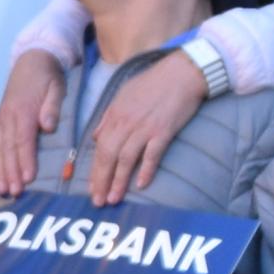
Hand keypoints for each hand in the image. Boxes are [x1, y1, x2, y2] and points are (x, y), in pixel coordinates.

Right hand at [0, 51, 65, 193]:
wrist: (31, 60)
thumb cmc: (47, 77)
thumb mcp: (56, 87)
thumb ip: (52, 107)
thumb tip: (48, 126)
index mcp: (23, 110)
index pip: (23, 140)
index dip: (25, 160)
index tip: (28, 178)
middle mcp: (9, 117)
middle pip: (7, 149)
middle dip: (10, 172)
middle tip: (14, 191)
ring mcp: (2, 120)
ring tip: (2, 189)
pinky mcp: (0, 122)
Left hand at [80, 50, 211, 206]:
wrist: (182, 72)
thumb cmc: (153, 82)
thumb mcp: (123, 94)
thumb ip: (107, 117)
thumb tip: (95, 137)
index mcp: (114, 114)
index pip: (99, 147)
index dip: (94, 170)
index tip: (91, 187)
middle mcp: (126, 122)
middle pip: (108, 156)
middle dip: (101, 180)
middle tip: (97, 201)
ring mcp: (145, 127)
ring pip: (126, 158)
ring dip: (119, 181)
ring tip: (113, 199)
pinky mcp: (164, 130)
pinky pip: (152, 154)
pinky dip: (146, 170)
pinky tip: (141, 185)